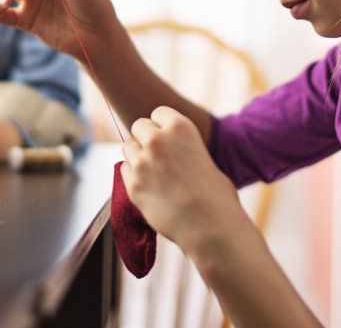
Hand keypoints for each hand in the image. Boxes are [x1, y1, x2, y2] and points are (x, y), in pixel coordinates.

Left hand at [121, 106, 241, 252]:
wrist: (211, 227)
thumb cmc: (216, 195)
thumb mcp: (203, 157)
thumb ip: (181, 148)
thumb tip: (170, 152)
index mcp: (180, 127)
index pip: (158, 113)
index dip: (163, 126)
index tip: (169, 139)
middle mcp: (157, 140)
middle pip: (138, 126)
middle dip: (146, 137)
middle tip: (159, 156)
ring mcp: (142, 162)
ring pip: (128, 147)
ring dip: (137, 155)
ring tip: (155, 172)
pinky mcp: (132, 185)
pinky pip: (124, 170)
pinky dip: (133, 175)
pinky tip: (150, 187)